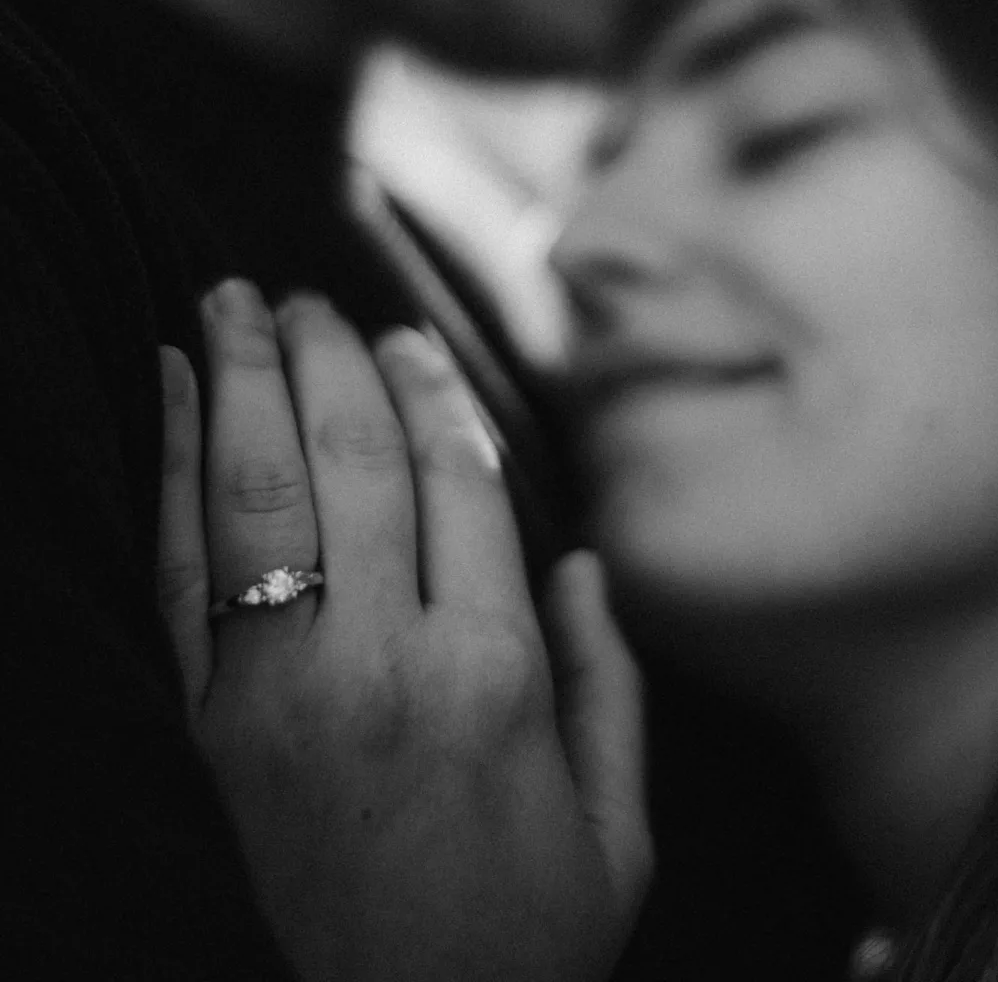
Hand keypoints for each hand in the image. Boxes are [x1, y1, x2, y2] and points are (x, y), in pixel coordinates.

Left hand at [157, 279, 650, 981]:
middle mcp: (383, 660)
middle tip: (306, 296)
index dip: (431, 392)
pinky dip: (166, 469)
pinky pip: (177, 571)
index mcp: (494, 674)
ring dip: (240, 379)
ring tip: (229, 302)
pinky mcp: (207, 725)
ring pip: (257, 492)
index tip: (407, 337)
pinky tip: (165, 391)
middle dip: (327, 357)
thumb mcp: (617, 832)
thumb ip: (609, 687)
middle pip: (350, 460)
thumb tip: (582, 567)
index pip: (458, 480)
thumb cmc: (520, 946)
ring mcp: (278, 690)